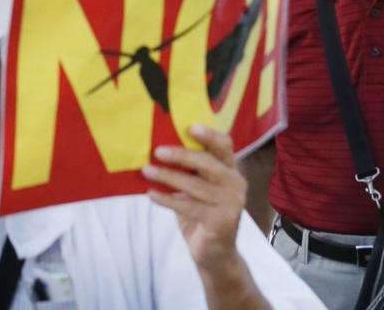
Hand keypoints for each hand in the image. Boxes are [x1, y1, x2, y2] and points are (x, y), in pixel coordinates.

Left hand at [143, 125, 245, 271]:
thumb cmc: (203, 214)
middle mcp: (236, 183)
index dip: (209, 135)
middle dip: (181, 155)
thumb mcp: (199, 189)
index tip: (190, 127)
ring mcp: (231, 203)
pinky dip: (167, 199)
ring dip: (168, 177)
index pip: (224, 145)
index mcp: (231, 170)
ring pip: (194, 185)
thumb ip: (190, 171)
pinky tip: (151, 194)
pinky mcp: (221, 222)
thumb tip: (160, 149)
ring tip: (147, 170)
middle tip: (157, 151)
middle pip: (207, 163)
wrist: (216, 256)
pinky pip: (188, 207)